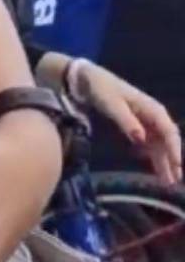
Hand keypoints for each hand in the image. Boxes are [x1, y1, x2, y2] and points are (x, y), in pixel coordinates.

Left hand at [72, 61, 181, 183]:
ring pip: (158, 144)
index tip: (177, 165)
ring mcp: (145, 121)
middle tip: (174, 182)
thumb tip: (142, 139)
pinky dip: (151, 155)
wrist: (85, 80)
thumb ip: (126, 121)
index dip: (174, 149)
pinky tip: (152, 168)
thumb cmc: (101, 89)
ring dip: (162, 161)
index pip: (168, 132)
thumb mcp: (112, 104)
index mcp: (152, 108)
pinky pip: (148, 143)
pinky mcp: (135, 125)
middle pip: (166, 141)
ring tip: (167, 181)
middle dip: (171, 160)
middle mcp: (152, 115)